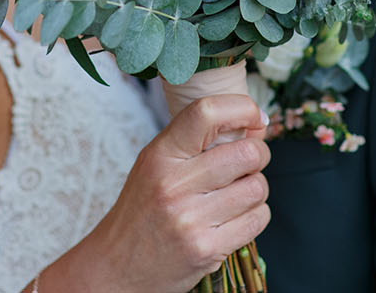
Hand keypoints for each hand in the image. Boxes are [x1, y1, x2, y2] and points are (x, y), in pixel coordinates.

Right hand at [43, 93, 271, 292]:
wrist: (116, 266)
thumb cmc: (141, 211)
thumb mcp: (155, 165)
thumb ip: (196, 142)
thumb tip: (255, 125)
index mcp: (161, 155)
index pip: (206, 112)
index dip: (241, 108)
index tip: (253, 117)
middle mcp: (174, 184)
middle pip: (246, 152)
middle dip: (258, 154)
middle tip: (249, 161)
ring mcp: (191, 219)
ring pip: (257, 187)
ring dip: (256, 188)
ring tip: (237, 193)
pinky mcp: (207, 249)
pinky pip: (257, 219)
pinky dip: (255, 215)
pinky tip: (235, 216)